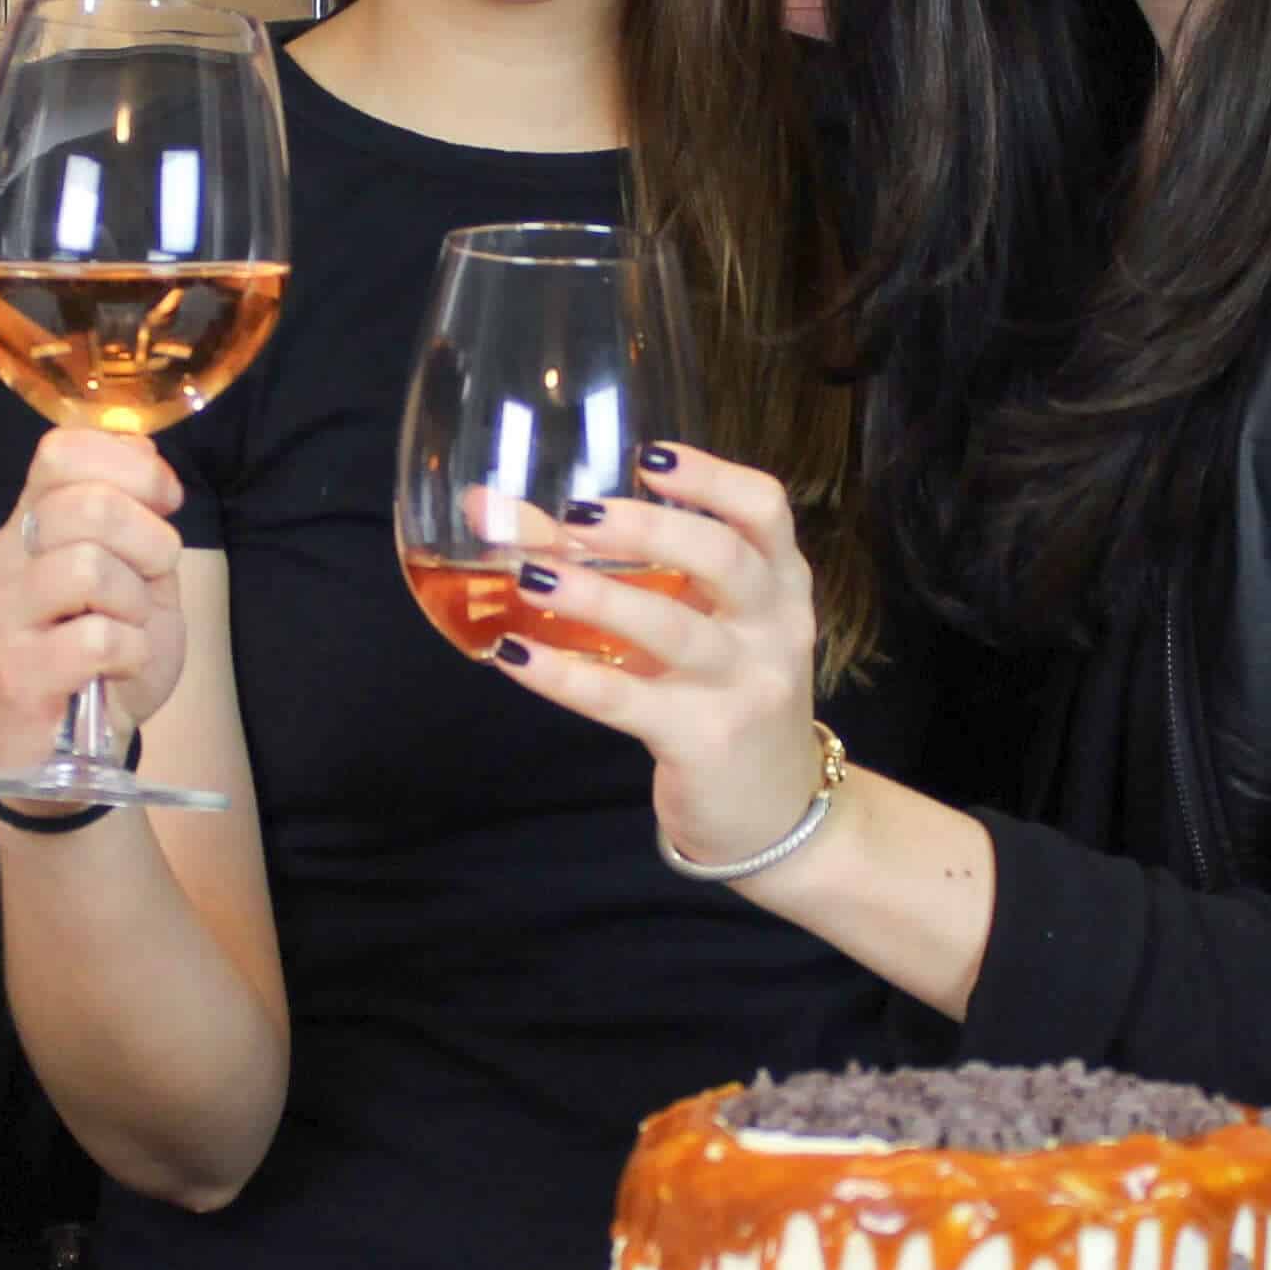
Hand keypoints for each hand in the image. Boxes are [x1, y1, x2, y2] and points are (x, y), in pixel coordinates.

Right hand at [0, 427, 188, 766]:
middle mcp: (5, 558)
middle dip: (150, 539)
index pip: (61, 451)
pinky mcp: (17, 672)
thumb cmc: (106, 653)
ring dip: (136, 601)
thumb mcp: (135, 572)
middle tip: (155, 577)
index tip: (165, 504)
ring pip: (88, 567)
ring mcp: (4, 616)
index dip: (132, 467)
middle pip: (87, 504)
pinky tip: (122, 665)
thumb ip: (136, 513)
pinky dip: (132, 651)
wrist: (72, 750)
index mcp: (29, 521)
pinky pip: (97, 637)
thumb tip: (144, 454)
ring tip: (131, 627)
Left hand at [465, 444, 832, 869]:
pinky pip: (625, 701)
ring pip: (673, 629)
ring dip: (598, 597)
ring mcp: (744, 688)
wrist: (773, 812)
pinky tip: (513, 652)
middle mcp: (773, 628)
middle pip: (724, 558)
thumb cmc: (720, 695)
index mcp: (779, 584)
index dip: (710, 477)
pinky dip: (564, 675)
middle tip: (574, 517)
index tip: (648, 456)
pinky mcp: (703, 741)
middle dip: (647, 530)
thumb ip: (614, 565)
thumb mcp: (692, 624)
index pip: (765, 509)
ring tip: (531, 575)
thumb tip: (491, 511)